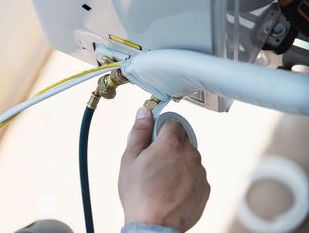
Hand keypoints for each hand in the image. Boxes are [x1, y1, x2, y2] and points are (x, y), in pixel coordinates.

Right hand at [118, 107, 209, 231]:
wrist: (154, 225)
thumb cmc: (140, 193)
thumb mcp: (130, 158)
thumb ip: (139, 131)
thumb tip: (144, 113)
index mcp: (171, 144)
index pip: (172, 122)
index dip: (161, 129)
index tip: (153, 138)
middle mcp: (190, 155)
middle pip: (182, 140)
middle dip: (169, 147)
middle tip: (153, 162)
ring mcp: (200, 172)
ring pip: (189, 158)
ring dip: (178, 163)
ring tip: (161, 179)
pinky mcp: (205, 188)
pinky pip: (195, 175)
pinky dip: (185, 179)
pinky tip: (171, 189)